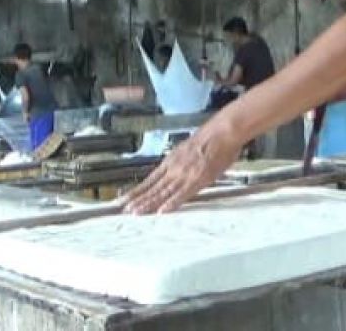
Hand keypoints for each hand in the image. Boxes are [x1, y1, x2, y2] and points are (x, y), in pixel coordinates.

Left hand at [123, 119, 242, 213]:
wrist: (222, 132)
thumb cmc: (210, 139)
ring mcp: (184, 175)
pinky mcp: (197, 180)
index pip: (150, 180)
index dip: (138, 190)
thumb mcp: (188, 149)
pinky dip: (171, 203)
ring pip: (163, 192)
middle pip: (153, 187)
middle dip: (137, 199)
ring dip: (149, 203)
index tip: (126, 198)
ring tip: (135, 212)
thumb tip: (176, 170)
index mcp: (171, 162)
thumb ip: (180, 162)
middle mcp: (174, 169)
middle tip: (123, 209)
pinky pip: (182, 194)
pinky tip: (161, 211)